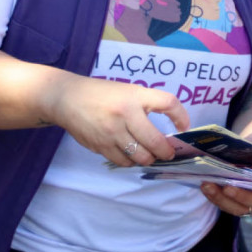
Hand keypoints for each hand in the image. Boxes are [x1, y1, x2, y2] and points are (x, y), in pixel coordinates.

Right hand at [45, 75, 190, 166]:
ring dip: (150, 158)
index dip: (181, 116)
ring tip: (152, 155)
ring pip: (140, 156)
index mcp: (134, 96)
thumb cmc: (102, 93)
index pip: (168, 103)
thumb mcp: (127, 90)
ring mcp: (111, 133)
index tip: (184, 127)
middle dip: (166, 151)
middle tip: (169, 152)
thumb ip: (145, 105)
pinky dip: (132, 161)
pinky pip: (123, 161)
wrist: (67, 99)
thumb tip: (168, 128)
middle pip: (155, 141)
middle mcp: (124, 114)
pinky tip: (133, 155)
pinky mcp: (100, 146)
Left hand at [200, 132, 251, 216]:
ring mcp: (249, 204)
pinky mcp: (234, 204)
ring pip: (236, 208)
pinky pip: (225, 205)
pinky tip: (205, 186)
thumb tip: (243, 148)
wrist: (250, 154)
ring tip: (208, 184)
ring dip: (221, 198)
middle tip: (226, 187)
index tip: (241, 176)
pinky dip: (214, 197)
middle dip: (238, 196)